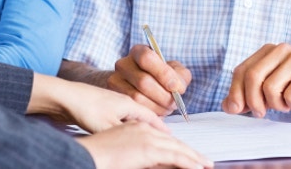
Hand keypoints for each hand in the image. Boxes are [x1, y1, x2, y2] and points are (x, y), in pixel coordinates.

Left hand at [29, 74, 166, 132]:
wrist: (62, 96)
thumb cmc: (84, 107)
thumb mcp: (107, 126)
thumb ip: (125, 135)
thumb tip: (139, 145)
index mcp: (128, 104)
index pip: (152, 117)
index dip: (162, 129)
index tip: (171, 139)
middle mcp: (122, 102)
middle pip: (144, 117)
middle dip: (155, 129)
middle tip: (165, 141)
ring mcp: (112, 104)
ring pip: (132, 118)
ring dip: (141, 128)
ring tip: (147, 139)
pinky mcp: (101, 108)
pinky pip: (121, 118)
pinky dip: (127, 127)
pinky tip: (123, 134)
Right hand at [77, 121, 211, 168]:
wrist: (85, 155)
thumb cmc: (96, 155)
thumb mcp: (122, 153)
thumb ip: (139, 155)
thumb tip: (154, 162)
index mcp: (135, 126)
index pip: (163, 138)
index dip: (178, 148)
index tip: (190, 156)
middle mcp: (142, 128)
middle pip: (173, 142)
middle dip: (190, 153)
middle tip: (205, 161)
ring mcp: (146, 137)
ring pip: (177, 148)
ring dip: (193, 158)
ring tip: (205, 165)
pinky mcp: (147, 148)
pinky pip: (174, 156)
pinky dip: (188, 162)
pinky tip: (198, 167)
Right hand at [107, 44, 191, 115]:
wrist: (142, 86)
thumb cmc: (162, 77)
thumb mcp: (175, 71)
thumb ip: (180, 76)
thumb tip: (176, 87)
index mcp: (138, 52)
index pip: (146, 58)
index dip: (163, 73)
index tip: (176, 87)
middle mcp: (123, 64)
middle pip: (143, 81)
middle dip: (163, 96)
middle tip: (175, 103)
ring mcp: (115, 80)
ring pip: (137, 97)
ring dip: (157, 106)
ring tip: (167, 108)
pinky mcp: (114, 97)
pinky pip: (132, 108)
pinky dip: (148, 113)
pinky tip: (157, 112)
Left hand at [222, 43, 290, 117]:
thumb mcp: (270, 93)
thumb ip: (248, 96)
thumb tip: (227, 106)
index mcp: (267, 51)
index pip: (240, 71)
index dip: (235, 92)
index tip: (238, 109)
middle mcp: (280, 49)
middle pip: (252, 77)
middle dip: (253, 101)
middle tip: (261, 112)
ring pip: (269, 87)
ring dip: (276, 104)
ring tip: (286, 103)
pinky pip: (289, 94)